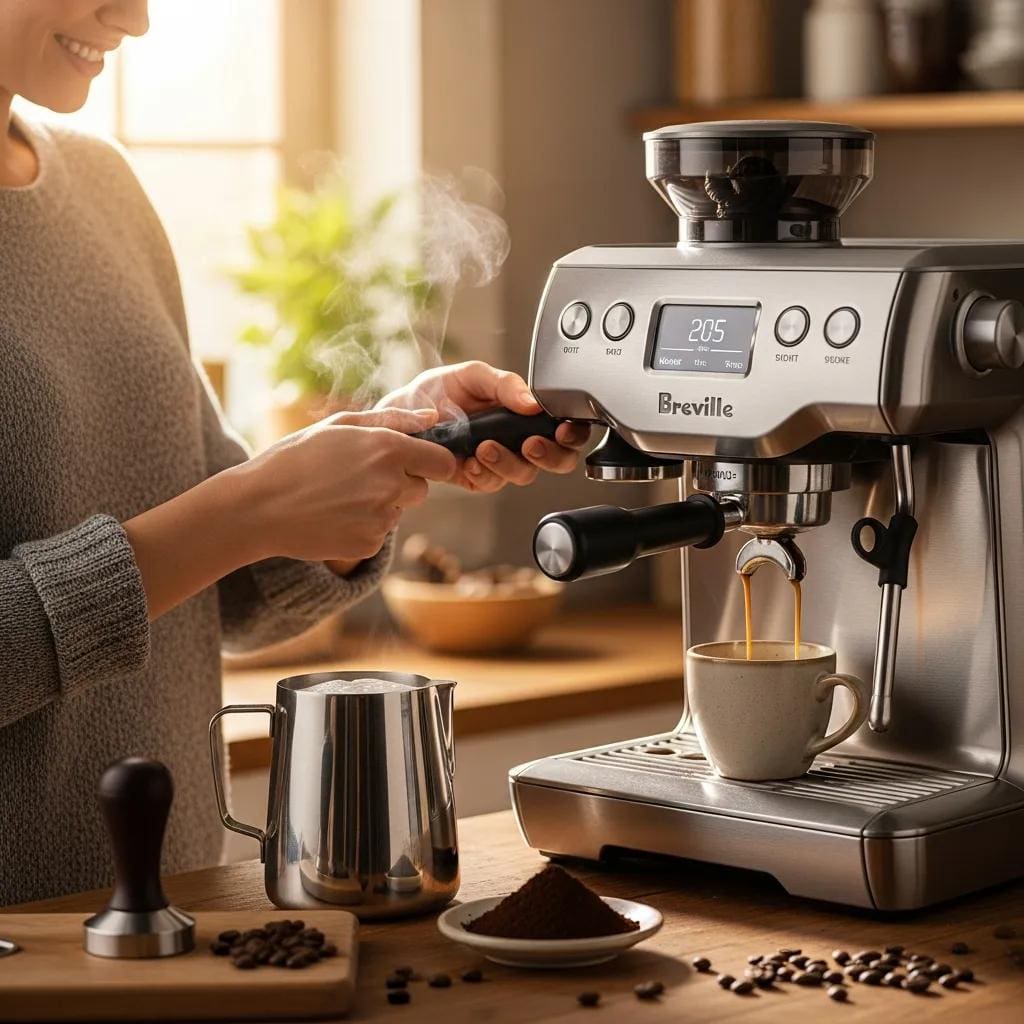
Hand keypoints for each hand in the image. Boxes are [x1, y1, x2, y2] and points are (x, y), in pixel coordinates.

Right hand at [227, 408, 455, 562]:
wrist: (258, 507)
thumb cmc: (296, 458)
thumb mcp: (340, 426)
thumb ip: (393, 419)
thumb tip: (432, 418)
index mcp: (389, 449)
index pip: (443, 462)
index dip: (432, 461)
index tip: (415, 462)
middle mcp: (392, 485)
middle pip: (423, 488)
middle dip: (402, 483)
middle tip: (360, 477)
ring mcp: (382, 518)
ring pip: (399, 510)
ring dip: (381, 504)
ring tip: (339, 495)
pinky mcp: (370, 545)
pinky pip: (380, 533)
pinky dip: (363, 526)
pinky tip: (333, 516)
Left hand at [377, 360, 590, 492]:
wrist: (403, 415)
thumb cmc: (438, 391)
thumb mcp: (472, 375)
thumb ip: (504, 383)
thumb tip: (532, 402)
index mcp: (526, 412)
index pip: (565, 426)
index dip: (572, 432)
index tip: (561, 429)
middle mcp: (519, 438)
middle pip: (558, 459)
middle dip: (550, 456)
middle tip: (530, 445)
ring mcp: (501, 460)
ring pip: (524, 474)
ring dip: (508, 463)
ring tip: (484, 447)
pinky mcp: (479, 477)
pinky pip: (492, 484)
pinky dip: (483, 473)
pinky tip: (469, 460)